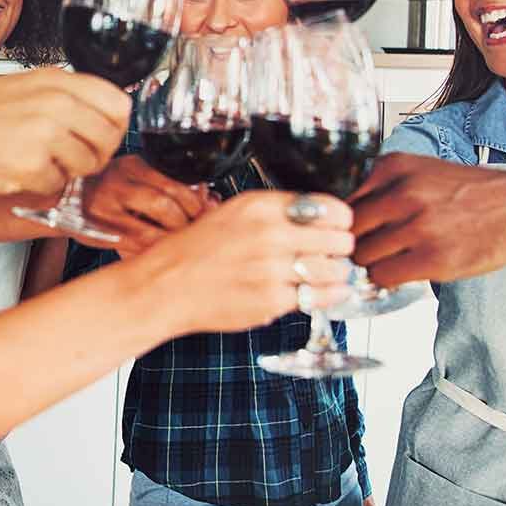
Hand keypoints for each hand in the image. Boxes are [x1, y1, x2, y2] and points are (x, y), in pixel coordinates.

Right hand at [0, 69, 131, 198]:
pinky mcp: (29, 166)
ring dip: (68, 172)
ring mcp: (42, 134)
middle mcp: (54, 102)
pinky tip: (16, 171)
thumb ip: (63, 96)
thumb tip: (102, 114)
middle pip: (109, 138)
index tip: (100, 135)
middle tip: (72, 158)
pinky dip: (40, 185)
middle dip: (95, 155)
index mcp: (55, 80)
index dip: (114, 125)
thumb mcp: (21, 87)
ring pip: (88, 165)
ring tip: (37, 162)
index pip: (118, 102)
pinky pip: (58, 185)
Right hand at [81, 155, 214, 254]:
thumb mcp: (134, 175)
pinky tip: (158, 250)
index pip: (175, 185)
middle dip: (187, 223)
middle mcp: (116, 183)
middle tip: (196, 231)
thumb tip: (210, 200)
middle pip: (165, 207)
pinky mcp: (99, 233)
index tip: (206, 213)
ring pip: (151, 232)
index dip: (196, 204)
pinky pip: (135, 247)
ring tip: (179, 242)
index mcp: (132, 165)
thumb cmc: (108, 189)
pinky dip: (152, 251)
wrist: (65, 200)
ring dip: (171, 241)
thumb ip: (168, 185)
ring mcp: (105, 209)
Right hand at [136, 191, 354, 333]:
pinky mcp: (272, 300)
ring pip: (335, 271)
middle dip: (339, 248)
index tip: (337, 228)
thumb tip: (322, 219)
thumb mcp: (234, 213)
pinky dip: (326, 297)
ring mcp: (272, 269)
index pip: (330, 208)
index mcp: (261, 205)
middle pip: (340, 239)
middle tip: (330, 254)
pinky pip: (320, 298)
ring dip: (335, 274)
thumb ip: (276, 212)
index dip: (340, 221)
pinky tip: (318, 292)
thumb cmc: (196, 250)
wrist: (165, 285)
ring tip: (323, 275)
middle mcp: (270, 233)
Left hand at [349, 153, 505, 286]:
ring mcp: (417, 225)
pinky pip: (383, 275)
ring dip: (371, 265)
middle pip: (347, 231)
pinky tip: (402, 272)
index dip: (344, 225)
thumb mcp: (423, 172)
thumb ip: (383, 188)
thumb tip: (343, 221)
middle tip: (369, 254)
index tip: (354, 236)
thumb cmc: (473, 193)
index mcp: (394, 167)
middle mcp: (402, 192)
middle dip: (354, 246)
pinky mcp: (433, 257)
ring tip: (390, 262)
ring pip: (362, 256)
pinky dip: (386, 279)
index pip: (342, 203)